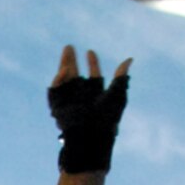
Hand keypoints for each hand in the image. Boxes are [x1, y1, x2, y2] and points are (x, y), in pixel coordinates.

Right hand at [48, 46, 131, 173]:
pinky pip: (54, 91)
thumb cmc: (106, 119)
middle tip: (70, 47)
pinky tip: (64, 70)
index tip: (90, 52)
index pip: (94, 78)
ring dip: (64, 65)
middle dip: (73, 62)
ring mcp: (69, 103)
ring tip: (67, 50)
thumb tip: (130, 59)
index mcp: (97, 98)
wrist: (90, 137)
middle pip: (76, 77)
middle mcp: (82, 99)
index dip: (93, 64)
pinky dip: (58, 80)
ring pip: (64, 81)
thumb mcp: (117, 94)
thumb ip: (121, 77)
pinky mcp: (57, 108)